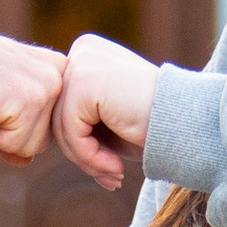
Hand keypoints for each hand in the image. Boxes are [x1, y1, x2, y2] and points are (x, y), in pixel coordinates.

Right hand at [0, 33, 62, 160]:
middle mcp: (60, 77)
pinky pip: (13, 146)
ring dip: (1, 134)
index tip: (1, 93)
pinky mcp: (33, 105)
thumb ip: (20, 125)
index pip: (48, 124)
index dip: (18, 121)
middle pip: (43, 139)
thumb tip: (25, 162)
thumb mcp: (5, 97)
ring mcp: (49, 90)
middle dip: (12, 131)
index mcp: (58, 68)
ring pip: (30, 147)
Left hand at [54, 32, 159, 191]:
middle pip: (57, 115)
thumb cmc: (152, 124)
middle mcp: (82, 50)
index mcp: (86, 52)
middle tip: (108, 176)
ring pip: (62, 128)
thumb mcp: (106, 117)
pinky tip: (115, 166)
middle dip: (81, 153)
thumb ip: (75, 118)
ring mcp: (82, 63)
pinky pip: (71, 133)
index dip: (79, 141)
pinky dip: (90, 157)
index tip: (104, 165)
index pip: (61, 105)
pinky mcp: (85, 83)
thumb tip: (38, 136)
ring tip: (113, 174)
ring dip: (86, 160)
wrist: (188, 121)